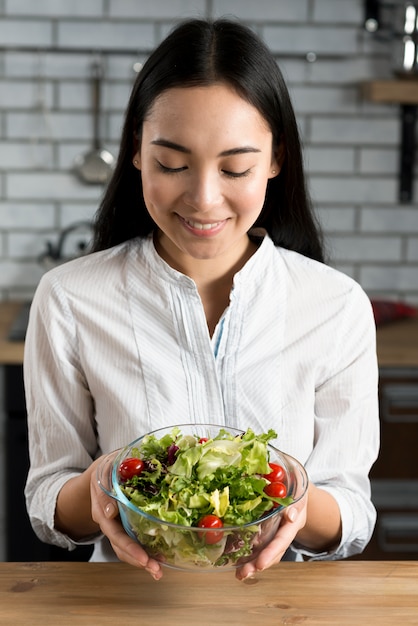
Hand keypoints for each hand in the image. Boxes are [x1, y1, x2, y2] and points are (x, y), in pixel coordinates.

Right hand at [90, 453, 162, 579]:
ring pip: (125, 549)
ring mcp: (116, 526)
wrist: (103, 471)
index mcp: (101, 509)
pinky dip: (145, 553)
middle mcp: (108, 522)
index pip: (114, 532)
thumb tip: (110, 512)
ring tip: (158, 571)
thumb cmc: (108, 467)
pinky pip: (132, 543)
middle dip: (138, 559)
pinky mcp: (125, 526)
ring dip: (142, 561)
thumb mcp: (105, 469)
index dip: (129, 546)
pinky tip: (158, 561)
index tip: (143, 557)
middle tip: (155, 569)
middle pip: (120, 546)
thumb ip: (107, 486)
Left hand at [235, 488, 307, 580]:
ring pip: (266, 551)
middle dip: (260, 563)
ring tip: (240, 574)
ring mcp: (275, 532)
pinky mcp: (265, 529)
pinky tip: (237, 562)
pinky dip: (248, 553)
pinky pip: (258, 543)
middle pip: (274, 551)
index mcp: (294, 522)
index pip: (283, 539)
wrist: (295, 485)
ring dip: (253, 563)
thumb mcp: (299, 490)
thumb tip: (291, 515)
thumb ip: (296, 503)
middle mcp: (284, 531)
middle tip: (245, 573)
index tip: (261, 564)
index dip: (272, 551)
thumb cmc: (296, 488)